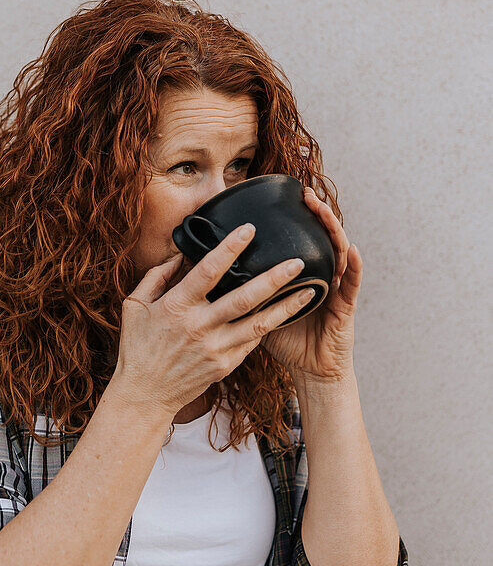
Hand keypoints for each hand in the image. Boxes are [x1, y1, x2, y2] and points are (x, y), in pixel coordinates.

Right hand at [116, 224, 313, 416]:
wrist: (144, 396)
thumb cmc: (137, 348)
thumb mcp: (135, 306)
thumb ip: (156, 276)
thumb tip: (178, 255)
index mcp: (177, 306)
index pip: (209, 270)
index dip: (230, 247)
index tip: (249, 229)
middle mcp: (200, 327)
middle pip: (244, 297)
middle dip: (274, 278)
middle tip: (297, 261)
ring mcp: (216, 349)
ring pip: (259, 323)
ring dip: (286, 306)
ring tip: (310, 291)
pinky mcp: (225, 365)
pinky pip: (252, 341)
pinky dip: (270, 326)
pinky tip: (286, 313)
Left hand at [259, 186, 361, 384]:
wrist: (311, 373)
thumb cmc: (286, 343)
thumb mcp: (259, 311)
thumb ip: (243, 292)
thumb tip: (210, 278)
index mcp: (300, 276)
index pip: (300, 240)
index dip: (296, 218)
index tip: (286, 196)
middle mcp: (321, 277)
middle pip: (320, 238)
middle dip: (315, 213)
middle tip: (305, 192)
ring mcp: (336, 289)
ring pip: (338, 252)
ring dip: (332, 229)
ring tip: (323, 209)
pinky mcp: (346, 307)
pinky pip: (353, 283)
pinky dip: (355, 266)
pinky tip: (352, 249)